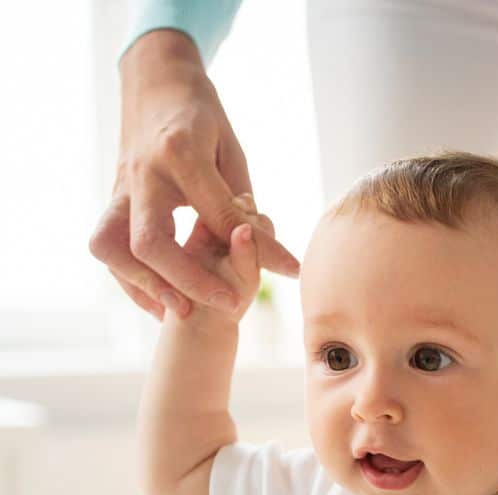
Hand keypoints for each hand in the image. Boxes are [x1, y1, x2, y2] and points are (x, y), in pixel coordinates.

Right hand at [89, 29, 299, 323]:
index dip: (256, 248)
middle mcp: (143, 173)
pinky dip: (132, 281)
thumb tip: (282, 264)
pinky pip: (108, 248)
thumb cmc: (201, 119)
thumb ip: (244, 208)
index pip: (218, 214)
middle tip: (230, 305)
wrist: (153, 83)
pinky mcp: (112, 200)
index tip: (290, 270)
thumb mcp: (231, 154)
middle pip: (150, 241)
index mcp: (180, 153)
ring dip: (145, 286)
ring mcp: (120, 187)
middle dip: (189, 281)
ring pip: (112, 247)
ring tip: (182, 310)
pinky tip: (163, 302)